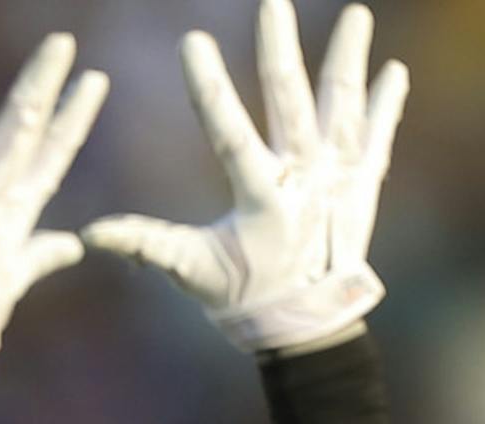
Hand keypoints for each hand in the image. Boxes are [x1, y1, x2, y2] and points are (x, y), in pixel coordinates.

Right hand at [85, 1, 408, 355]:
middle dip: (279, 50)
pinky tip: (393, 70)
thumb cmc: (244, 300)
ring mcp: (339, 179)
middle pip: (291, 103)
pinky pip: (378, 139)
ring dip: (349, 61)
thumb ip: (147, 245)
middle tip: (271, 2)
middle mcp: (305, 181)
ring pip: (343, 109)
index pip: (229, 133)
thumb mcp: (193, 272)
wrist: (309, 329)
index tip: (191, 42)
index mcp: (261, 199)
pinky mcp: (363, 186)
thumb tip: (92, 234)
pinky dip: (386, 105)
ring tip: (357, 15)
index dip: (210, 88)